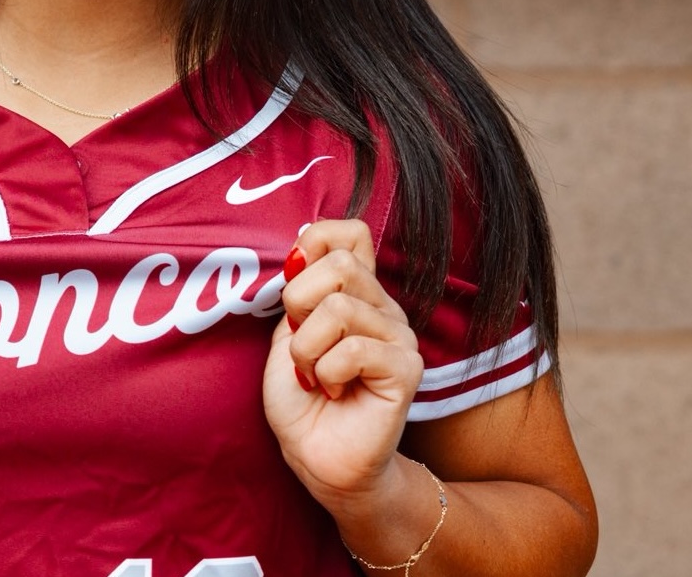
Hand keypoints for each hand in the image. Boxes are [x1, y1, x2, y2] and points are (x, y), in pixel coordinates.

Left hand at [262, 219, 421, 509]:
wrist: (315, 457)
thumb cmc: (300, 398)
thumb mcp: (286, 334)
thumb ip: (298, 291)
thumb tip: (300, 245)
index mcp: (356, 292)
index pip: (350, 233)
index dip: (314, 244)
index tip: (293, 284)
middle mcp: (383, 307)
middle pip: (339, 265)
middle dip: (298, 306)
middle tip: (301, 347)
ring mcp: (399, 336)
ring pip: (338, 310)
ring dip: (306, 350)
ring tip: (313, 376)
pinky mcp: (406, 369)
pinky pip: (351, 350)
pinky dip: (326, 374)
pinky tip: (333, 392)